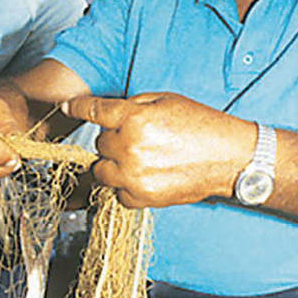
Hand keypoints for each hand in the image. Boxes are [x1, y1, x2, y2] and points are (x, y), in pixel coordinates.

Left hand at [62, 92, 254, 207]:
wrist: (230, 158)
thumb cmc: (201, 125)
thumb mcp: (166, 100)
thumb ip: (132, 105)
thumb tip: (105, 112)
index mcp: (134, 118)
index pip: (93, 111)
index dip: (77, 107)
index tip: (67, 107)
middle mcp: (130, 147)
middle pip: (100, 143)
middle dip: (114, 139)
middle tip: (140, 138)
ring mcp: (134, 175)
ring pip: (101, 171)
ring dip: (114, 164)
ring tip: (141, 159)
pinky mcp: (142, 197)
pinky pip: (117, 193)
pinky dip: (127, 186)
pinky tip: (147, 176)